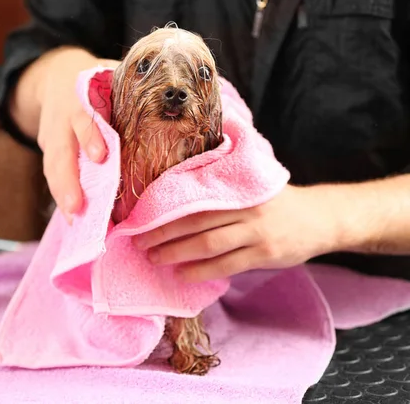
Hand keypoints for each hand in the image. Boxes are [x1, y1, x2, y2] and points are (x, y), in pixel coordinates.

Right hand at [35, 48, 120, 222]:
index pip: (84, 115)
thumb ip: (135, 88)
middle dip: (68, 179)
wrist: (56, 76)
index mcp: (81, 95)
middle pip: (61, 149)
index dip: (90, 135)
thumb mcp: (112, 73)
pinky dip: (61, 196)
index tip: (101, 156)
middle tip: (78, 207)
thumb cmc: (98, 79)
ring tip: (74, 220)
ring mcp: (51, 135)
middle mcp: (62, 117)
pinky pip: (52, 174)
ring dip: (62, 194)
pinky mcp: (47, 149)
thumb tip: (178, 100)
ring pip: (52, 166)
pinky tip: (72, 219)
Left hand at [132, 184, 347, 281]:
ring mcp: (256, 231)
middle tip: (139, 241)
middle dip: (163, 232)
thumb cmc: (277, 202)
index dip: (165, 208)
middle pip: (195, 220)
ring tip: (154, 258)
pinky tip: (183, 274)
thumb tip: (179, 202)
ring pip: (208, 243)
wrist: (321, 218)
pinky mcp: (265, 253)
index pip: (193, 198)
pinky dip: (202, 270)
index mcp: (237, 187)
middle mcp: (244, 207)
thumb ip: (221, 190)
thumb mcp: (251, 185)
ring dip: (177, 252)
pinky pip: (227, 265)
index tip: (140, 216)